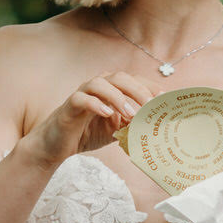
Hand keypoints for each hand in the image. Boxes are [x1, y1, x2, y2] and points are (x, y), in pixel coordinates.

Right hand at [20, 70, 160, 168]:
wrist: (57, 145)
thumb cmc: (87, 133)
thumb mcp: (116, 130)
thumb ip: (132, 124)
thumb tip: (155, 123)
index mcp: (111, 89)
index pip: (133, 81)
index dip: (150, 87)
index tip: (165, 99)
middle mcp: (97, 86)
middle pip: (119, 77)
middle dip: (138, 90)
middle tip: (151, 106)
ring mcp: (81, 94)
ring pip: (100, 83)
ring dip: (118, 96)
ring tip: (130, 113)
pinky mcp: (68, 106)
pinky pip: (81, 98)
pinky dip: (96, 104)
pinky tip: (107, 114)